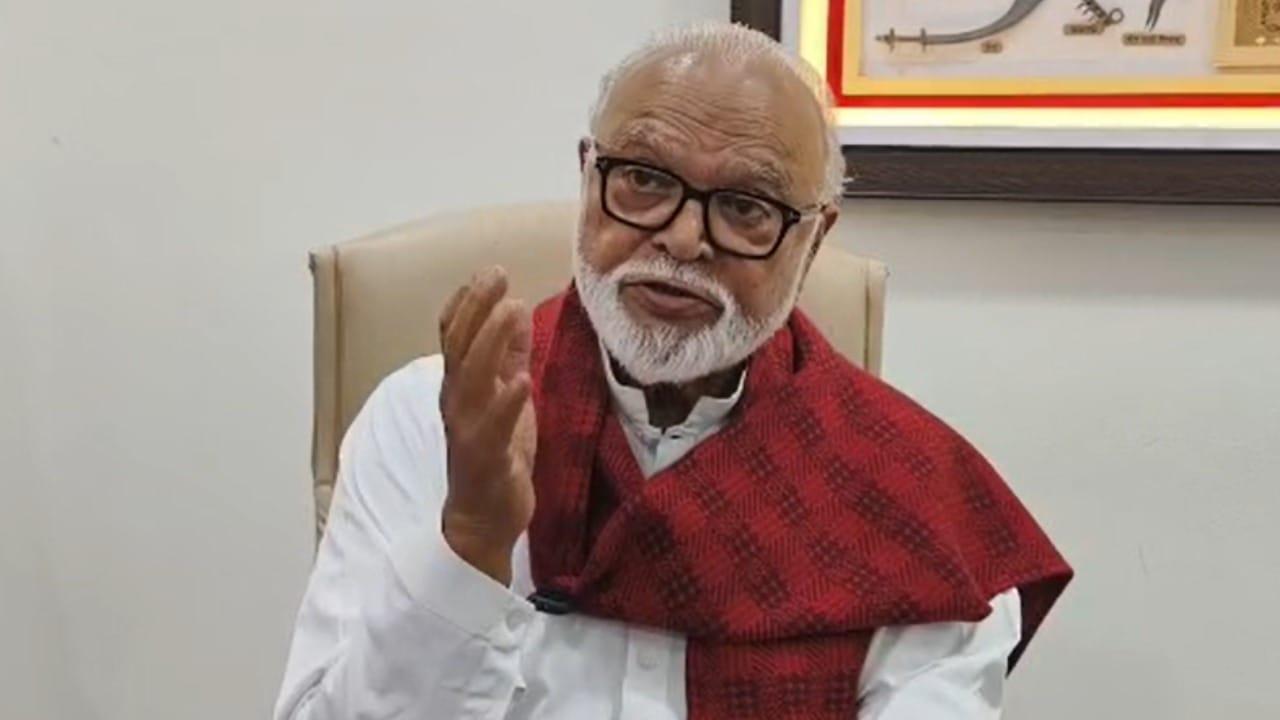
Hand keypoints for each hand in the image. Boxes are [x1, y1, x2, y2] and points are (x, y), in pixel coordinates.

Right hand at [437, 266, 535, 585]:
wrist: (483, 518)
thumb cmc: (496, 453)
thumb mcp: (507, 395)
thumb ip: (510, 356)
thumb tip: (517, 309)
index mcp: (460, 385)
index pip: (453, 334)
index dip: (467, 301)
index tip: (488, 270)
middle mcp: (456, 401)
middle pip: (458, 346)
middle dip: (476, 307)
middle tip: (496, 275)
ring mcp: (467, 429)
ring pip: (470, 378)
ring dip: (490, 341)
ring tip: (511, 309)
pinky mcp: (485, 457)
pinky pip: (493, 426)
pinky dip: (506, 402)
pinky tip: (522, 380)